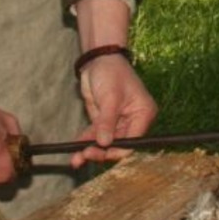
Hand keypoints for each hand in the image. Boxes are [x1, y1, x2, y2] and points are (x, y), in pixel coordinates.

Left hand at [73, 51, 156, 167]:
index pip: (133, 140)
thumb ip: (107, 122)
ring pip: (104, 143)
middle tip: (85, 155)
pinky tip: (75, 153)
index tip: (101, 153)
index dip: (117, 150)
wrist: (98, 60)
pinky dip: (85, 143)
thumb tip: (104, 143)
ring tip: (76, 160)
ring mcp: (116, 122)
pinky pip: (94, 136)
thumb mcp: (111, 97)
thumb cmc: (112, 73)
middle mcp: (132, 121)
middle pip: (118, 145)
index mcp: (142, 114)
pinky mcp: (102, 121)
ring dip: (91, 151)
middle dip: (101, 152)